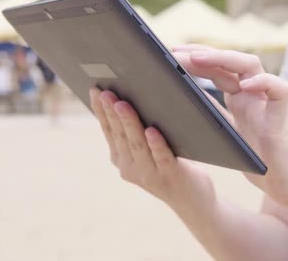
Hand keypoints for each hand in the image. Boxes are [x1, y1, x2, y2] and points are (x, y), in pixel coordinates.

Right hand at [89, 88, 215, 213]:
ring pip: (136, 144)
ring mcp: (148, 174)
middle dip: (112, 112)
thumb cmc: (169, 164)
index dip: (100, 110)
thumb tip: (127, 97)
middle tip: (106, 92)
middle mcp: (129, 167)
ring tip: (123, 104)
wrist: (192, 199)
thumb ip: (135, 129)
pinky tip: (152, 131)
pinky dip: (156, 144)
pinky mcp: (170, 176)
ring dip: (129, 122)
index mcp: (121, 158)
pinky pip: (161, 157)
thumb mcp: (146, 148)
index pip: (108, 130)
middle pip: (119, 134)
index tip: (94, 89)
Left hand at [172, 45, 287, 204]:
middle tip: (177, 52)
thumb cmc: (256, 158)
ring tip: (200, 59)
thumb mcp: (224, 132)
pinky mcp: (280, 120)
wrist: (286, 184)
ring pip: (252, 65)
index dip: (196, 58)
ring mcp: (266, 103)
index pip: (217, 67)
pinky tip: (245, 85)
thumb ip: (210, 113)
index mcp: (238, 97)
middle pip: (231, 60)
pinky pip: (280, 91)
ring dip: (225, 58)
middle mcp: (253, 94)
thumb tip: (178, 99)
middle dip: (204, 52)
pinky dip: (265, 83)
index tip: (171, 54)